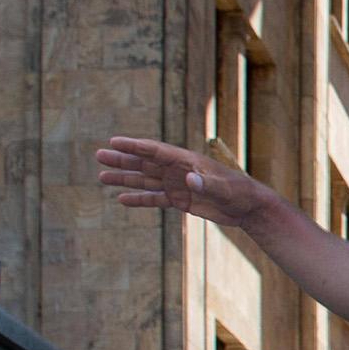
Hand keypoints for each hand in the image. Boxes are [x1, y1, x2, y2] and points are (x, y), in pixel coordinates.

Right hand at [95, 136, 272, 228]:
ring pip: (146, 179)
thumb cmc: (240, 193)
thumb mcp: (224, 188)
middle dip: (123, 160)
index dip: (135, 146)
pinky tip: (122, 199)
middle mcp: (178, 170)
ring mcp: (178, 184)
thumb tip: (189, 179)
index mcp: (187, 161)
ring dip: (125, 178)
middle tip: (99, 155)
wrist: (249, 207)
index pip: (155, 151)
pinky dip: (139, 199)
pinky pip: (155, 198)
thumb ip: (206, 183)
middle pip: (145, 163)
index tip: (114, 142)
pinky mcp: (181, 199)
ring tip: (102, 176)